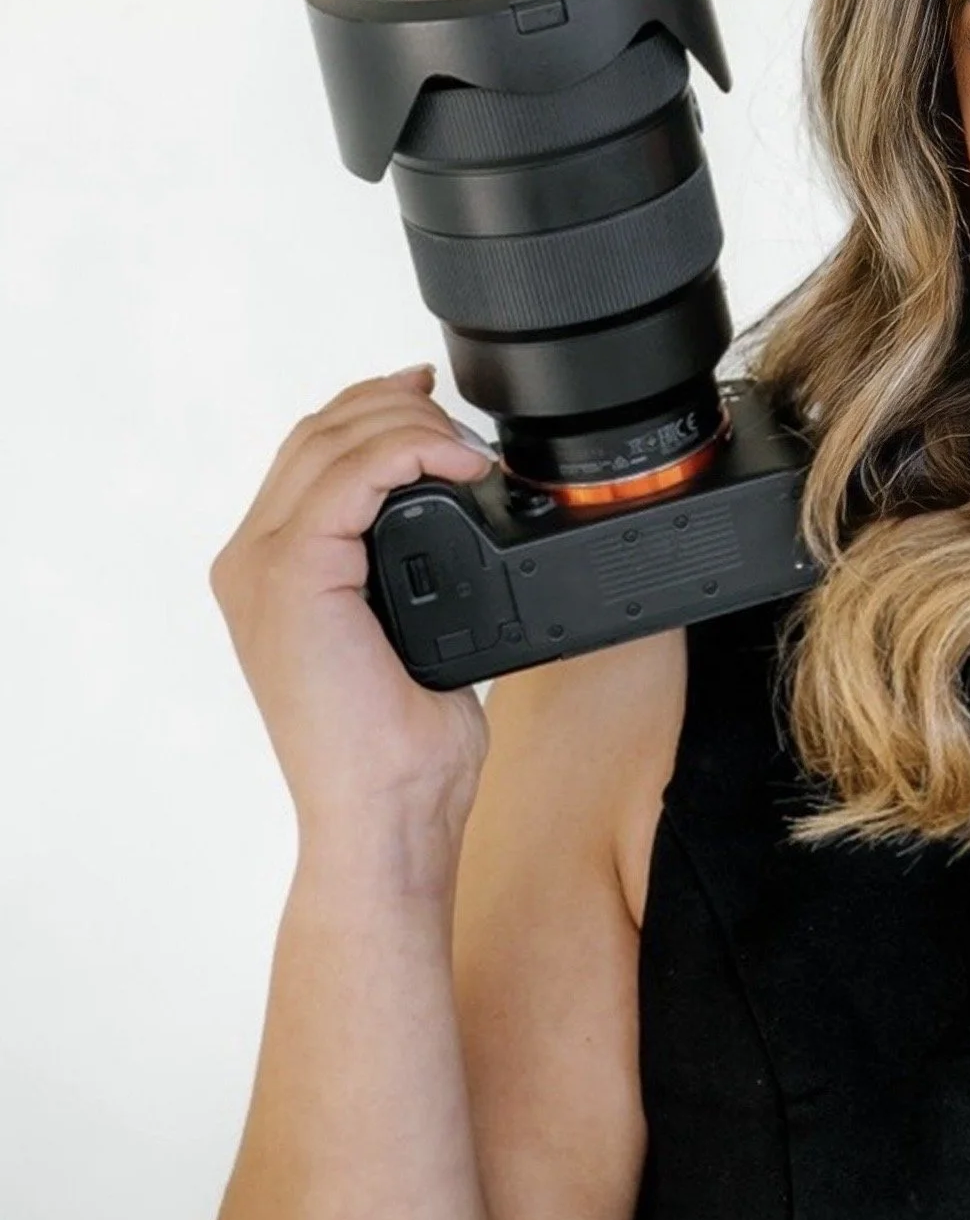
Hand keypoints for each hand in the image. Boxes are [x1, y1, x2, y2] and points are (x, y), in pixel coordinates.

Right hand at [209, 364, 502, 843]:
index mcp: (270, 575)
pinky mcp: (291, 576)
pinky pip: (351, 476)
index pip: (311, 458)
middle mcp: (250, 564)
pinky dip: (409, 453)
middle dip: (390, 405)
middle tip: (454, 413)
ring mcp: (263, 567)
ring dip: (409, 427)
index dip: (371, 416)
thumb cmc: (399, 750)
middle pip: (316, 435)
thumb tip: (468, 533)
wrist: (385, 813)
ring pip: (332, 443)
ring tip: (467, 449)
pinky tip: (457, 465)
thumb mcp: (413, 638)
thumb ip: (412, 576)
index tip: (432, 406)